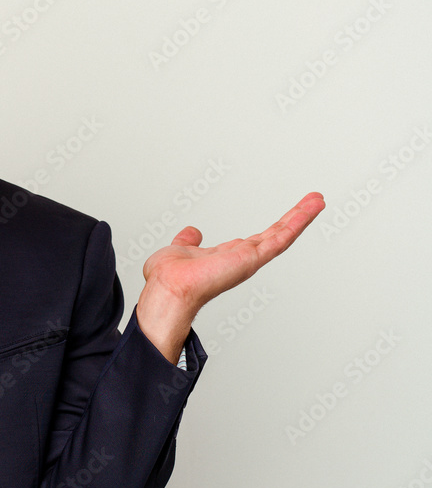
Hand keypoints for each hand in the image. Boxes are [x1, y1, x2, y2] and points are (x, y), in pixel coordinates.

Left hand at [136, 192, 324, 361]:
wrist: (169, 288)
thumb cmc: (169, 278)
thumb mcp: (179, 251)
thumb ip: (187, 242)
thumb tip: (192, 233)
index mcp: (226, 257)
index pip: (255, 240)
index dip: (272, 230)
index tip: (285, 220)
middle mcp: (241, 259)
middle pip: (275, 235)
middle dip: (294, 218)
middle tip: (313, 202)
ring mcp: (250, 259)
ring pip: (282, 234)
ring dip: (302, 216)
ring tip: (318, 199)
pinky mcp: (254, 257)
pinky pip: (281, 237)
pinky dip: (298, 221)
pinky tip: (311, 207)